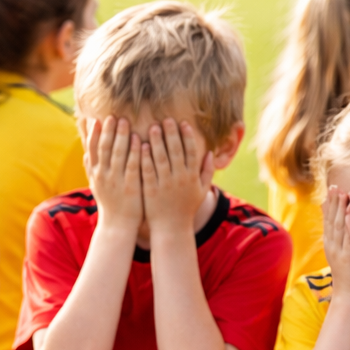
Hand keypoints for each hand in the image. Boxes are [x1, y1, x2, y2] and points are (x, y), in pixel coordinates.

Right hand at [82, 116, 142, 232]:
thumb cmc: (109, 204)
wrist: (117, 226)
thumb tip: (84, 152)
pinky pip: (132, 165)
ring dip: (121, 136)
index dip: (94, 134)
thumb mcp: (96, 186)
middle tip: (113, 116)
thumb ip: (90, 168)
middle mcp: (103, 175)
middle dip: (108, 131)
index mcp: (95, 174)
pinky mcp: (130, 186)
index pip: (92, 149)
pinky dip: (134, 152)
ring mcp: (117, 180)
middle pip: (104, 148)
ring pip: (117, 154)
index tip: (97, 119)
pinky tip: (139, 139)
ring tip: (125, 121)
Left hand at [140, 119, 213, 238]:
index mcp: (192, 177)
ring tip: (152, 127)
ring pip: (161, 158)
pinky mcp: (150, 190)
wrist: (171, 230)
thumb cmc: (186, 209)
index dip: (187, 136)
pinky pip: (148, 171)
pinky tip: (140, 145)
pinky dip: (145, 158)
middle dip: (171, 133)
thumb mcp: (201, 191)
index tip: (183, 122)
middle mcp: (180, 179)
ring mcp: (165, 184)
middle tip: (165, 119)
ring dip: (157, 141)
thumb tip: (210, 152)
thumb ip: (207, 172)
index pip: (191, 152)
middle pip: (175, 151)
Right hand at [321, 186, 349, 303]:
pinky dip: (348, 222)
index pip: (330, 221)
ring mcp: (339, 250)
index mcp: (332, 245)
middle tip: (335, 186)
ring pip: (338, 225)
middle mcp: (333, 245)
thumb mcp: (346, 257)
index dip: (331, 205)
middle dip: (334, 202)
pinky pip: (348, 236)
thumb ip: (347, 242)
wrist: (349, 296)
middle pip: (332, 219)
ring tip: (342, 192)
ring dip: (340, 208)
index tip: (333, 190)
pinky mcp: (348, 256)